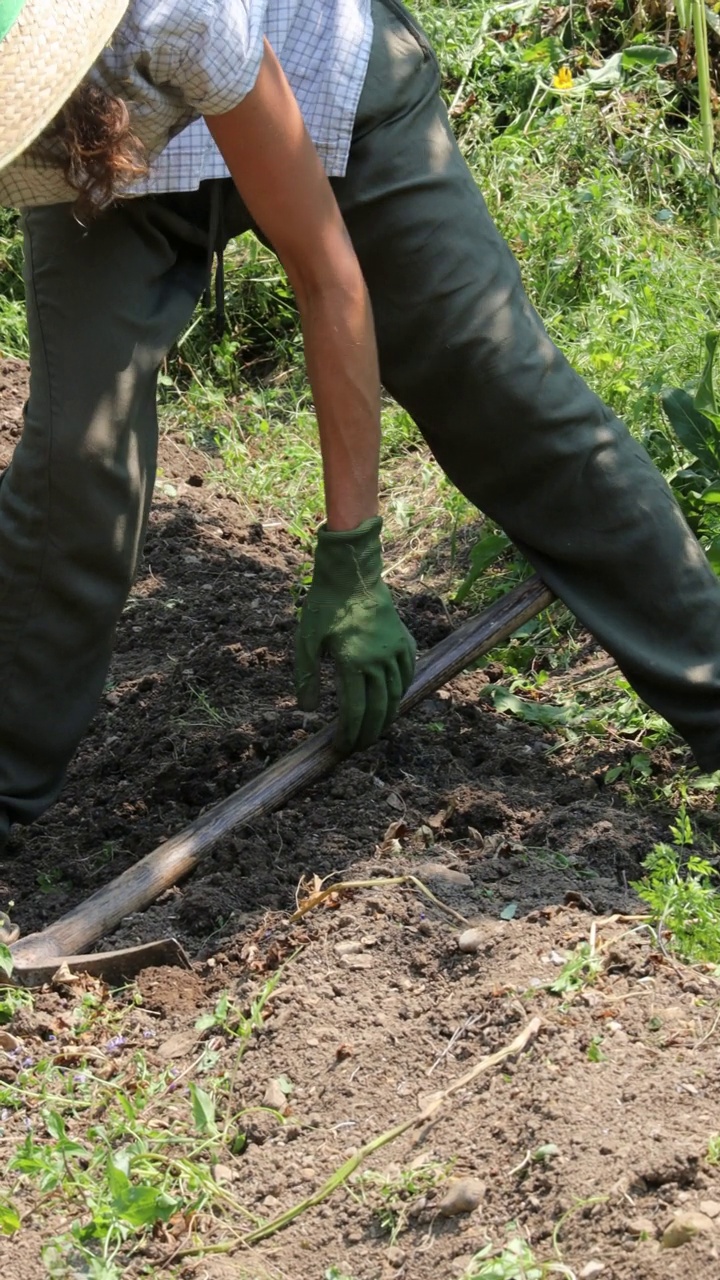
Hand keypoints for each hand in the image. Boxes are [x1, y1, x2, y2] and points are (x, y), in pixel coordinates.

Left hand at [295, 517, 416, 752]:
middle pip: (379, 709)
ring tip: (375, 730)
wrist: (352, 574)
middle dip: (369, 734)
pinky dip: (402, 692)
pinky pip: (408, 674)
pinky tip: (393, 700)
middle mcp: (378, 661)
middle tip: (359, 748)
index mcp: (353, 662)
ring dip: (387, 717)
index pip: (355, 711)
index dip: (350, 734)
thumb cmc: (325, 605)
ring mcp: (395, 651)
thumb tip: (307, 711)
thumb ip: (306, 677)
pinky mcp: (404, 641)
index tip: (342, 748)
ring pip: (396, 695)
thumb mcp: (306, 640)